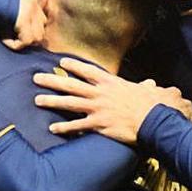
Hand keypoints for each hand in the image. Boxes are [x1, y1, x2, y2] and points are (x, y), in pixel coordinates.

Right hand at [4, 0, 45, 49]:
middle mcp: (32, 3)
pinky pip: (25, 41)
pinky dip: (14, 44)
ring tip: (5, 38)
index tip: (13, 35)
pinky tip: (2, 39)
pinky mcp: (22, 18)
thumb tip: (22, 35)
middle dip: (27, 38)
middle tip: (10, 39)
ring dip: (21, 42)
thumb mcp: (5, 8)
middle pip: (41, 30)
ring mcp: (29, 10)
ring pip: (36, 38)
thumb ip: (17, 16)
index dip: (29, 32)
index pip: (42, 21)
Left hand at [32, 58, 191, 144]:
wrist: (156, 121)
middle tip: (36, 78)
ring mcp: (98, 108)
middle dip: (52, 81)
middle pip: (71, 85)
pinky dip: (64, 127)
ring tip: (37, 100)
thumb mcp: (148, 92)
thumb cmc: (154, 105)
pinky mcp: (99, 124)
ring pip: (69, 102)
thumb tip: (152, 85)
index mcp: (111, 83)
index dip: (73, 66)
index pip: (88, 71)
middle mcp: (100, 93)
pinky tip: (52, 128)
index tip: (61, 62)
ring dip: (51, 101)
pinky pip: (77, 125)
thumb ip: (144, 88)